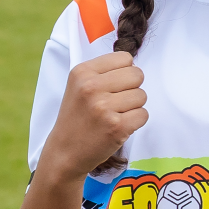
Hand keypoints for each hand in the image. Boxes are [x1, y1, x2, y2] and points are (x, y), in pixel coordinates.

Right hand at [41, 53, 146, 177]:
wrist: (65, 151)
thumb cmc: (78, 116)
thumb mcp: (79, 85)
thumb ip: (105, 72)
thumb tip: (134, 64)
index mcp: (81, 72)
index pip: (125, 58)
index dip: (124, 73)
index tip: (111, 86)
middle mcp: (91, 87)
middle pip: (137, 75)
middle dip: (131, 88)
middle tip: (115, 102)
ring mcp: (103, 107)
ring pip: (142, 95)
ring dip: (133, 107)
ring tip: (113, 115)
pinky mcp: (116, 126)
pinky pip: (144, 114)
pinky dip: (135, 122)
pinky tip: (117, 126)